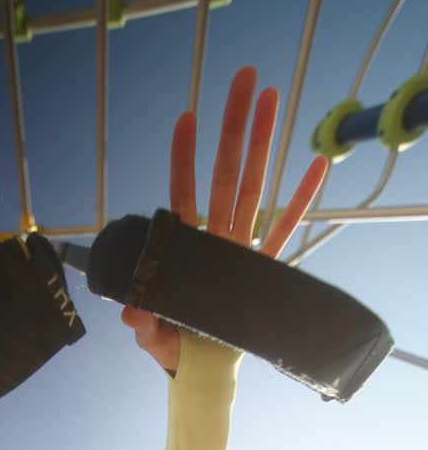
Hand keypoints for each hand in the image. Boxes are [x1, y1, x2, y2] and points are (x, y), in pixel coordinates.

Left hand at [121, 66, 328, 372]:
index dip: (184, 157)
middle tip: (245, 77)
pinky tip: (317, 164)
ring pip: (256, 186)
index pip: (183, 194)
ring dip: (266, 141)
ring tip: (274, 96)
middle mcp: (216, 238)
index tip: (186, 118)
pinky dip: (303, 198)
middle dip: (234, 125)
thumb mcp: (153, 337)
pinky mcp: (266, 267)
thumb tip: (132, 311)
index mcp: (186, 249)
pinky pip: (287, 228)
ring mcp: (242, 248)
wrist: (202, 372)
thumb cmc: (173, 348)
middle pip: (227, 172)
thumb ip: (144, 323)